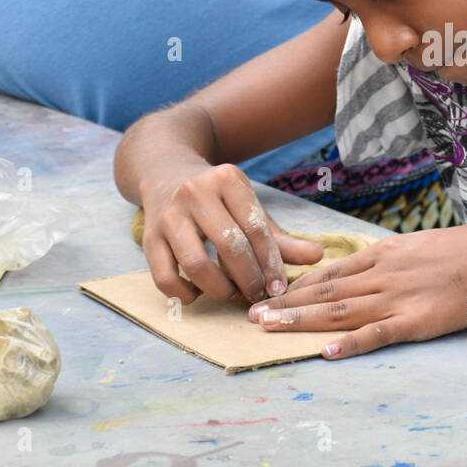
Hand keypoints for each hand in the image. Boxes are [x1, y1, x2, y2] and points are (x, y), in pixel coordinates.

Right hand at [140, 164, 323, 303]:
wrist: (165, 172)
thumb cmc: (218, 199)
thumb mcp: (249, 207)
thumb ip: (281, 237)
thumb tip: (318, 257)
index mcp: (228, 179)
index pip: (256, 228)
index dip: (271, 263)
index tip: (280, 287)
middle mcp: (196, 193)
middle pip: (230, 246)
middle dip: (249, 279)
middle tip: (258, 294)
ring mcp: (169, 214)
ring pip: (196, 264)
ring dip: (219, 289)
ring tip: (231, 295)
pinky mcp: (148, 236)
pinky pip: (164, 275)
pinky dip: (183, 293)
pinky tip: (197, 294)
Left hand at [247, 224, 466, 358]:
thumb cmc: (466, 252)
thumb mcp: (420, 245)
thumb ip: (391, 258)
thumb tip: (366, 268)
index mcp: (384, 254)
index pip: (331, 271)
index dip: (297, 284)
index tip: (269, 292)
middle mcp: (383, 274)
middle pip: (325, 290)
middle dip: (285, 302)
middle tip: (251, 313)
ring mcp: (398, 298)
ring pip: (340, 310)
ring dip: (301, 319)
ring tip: (270, 327)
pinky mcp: (416, 321)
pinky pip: (378, 333)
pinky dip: (351, 343)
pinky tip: (327, 351)